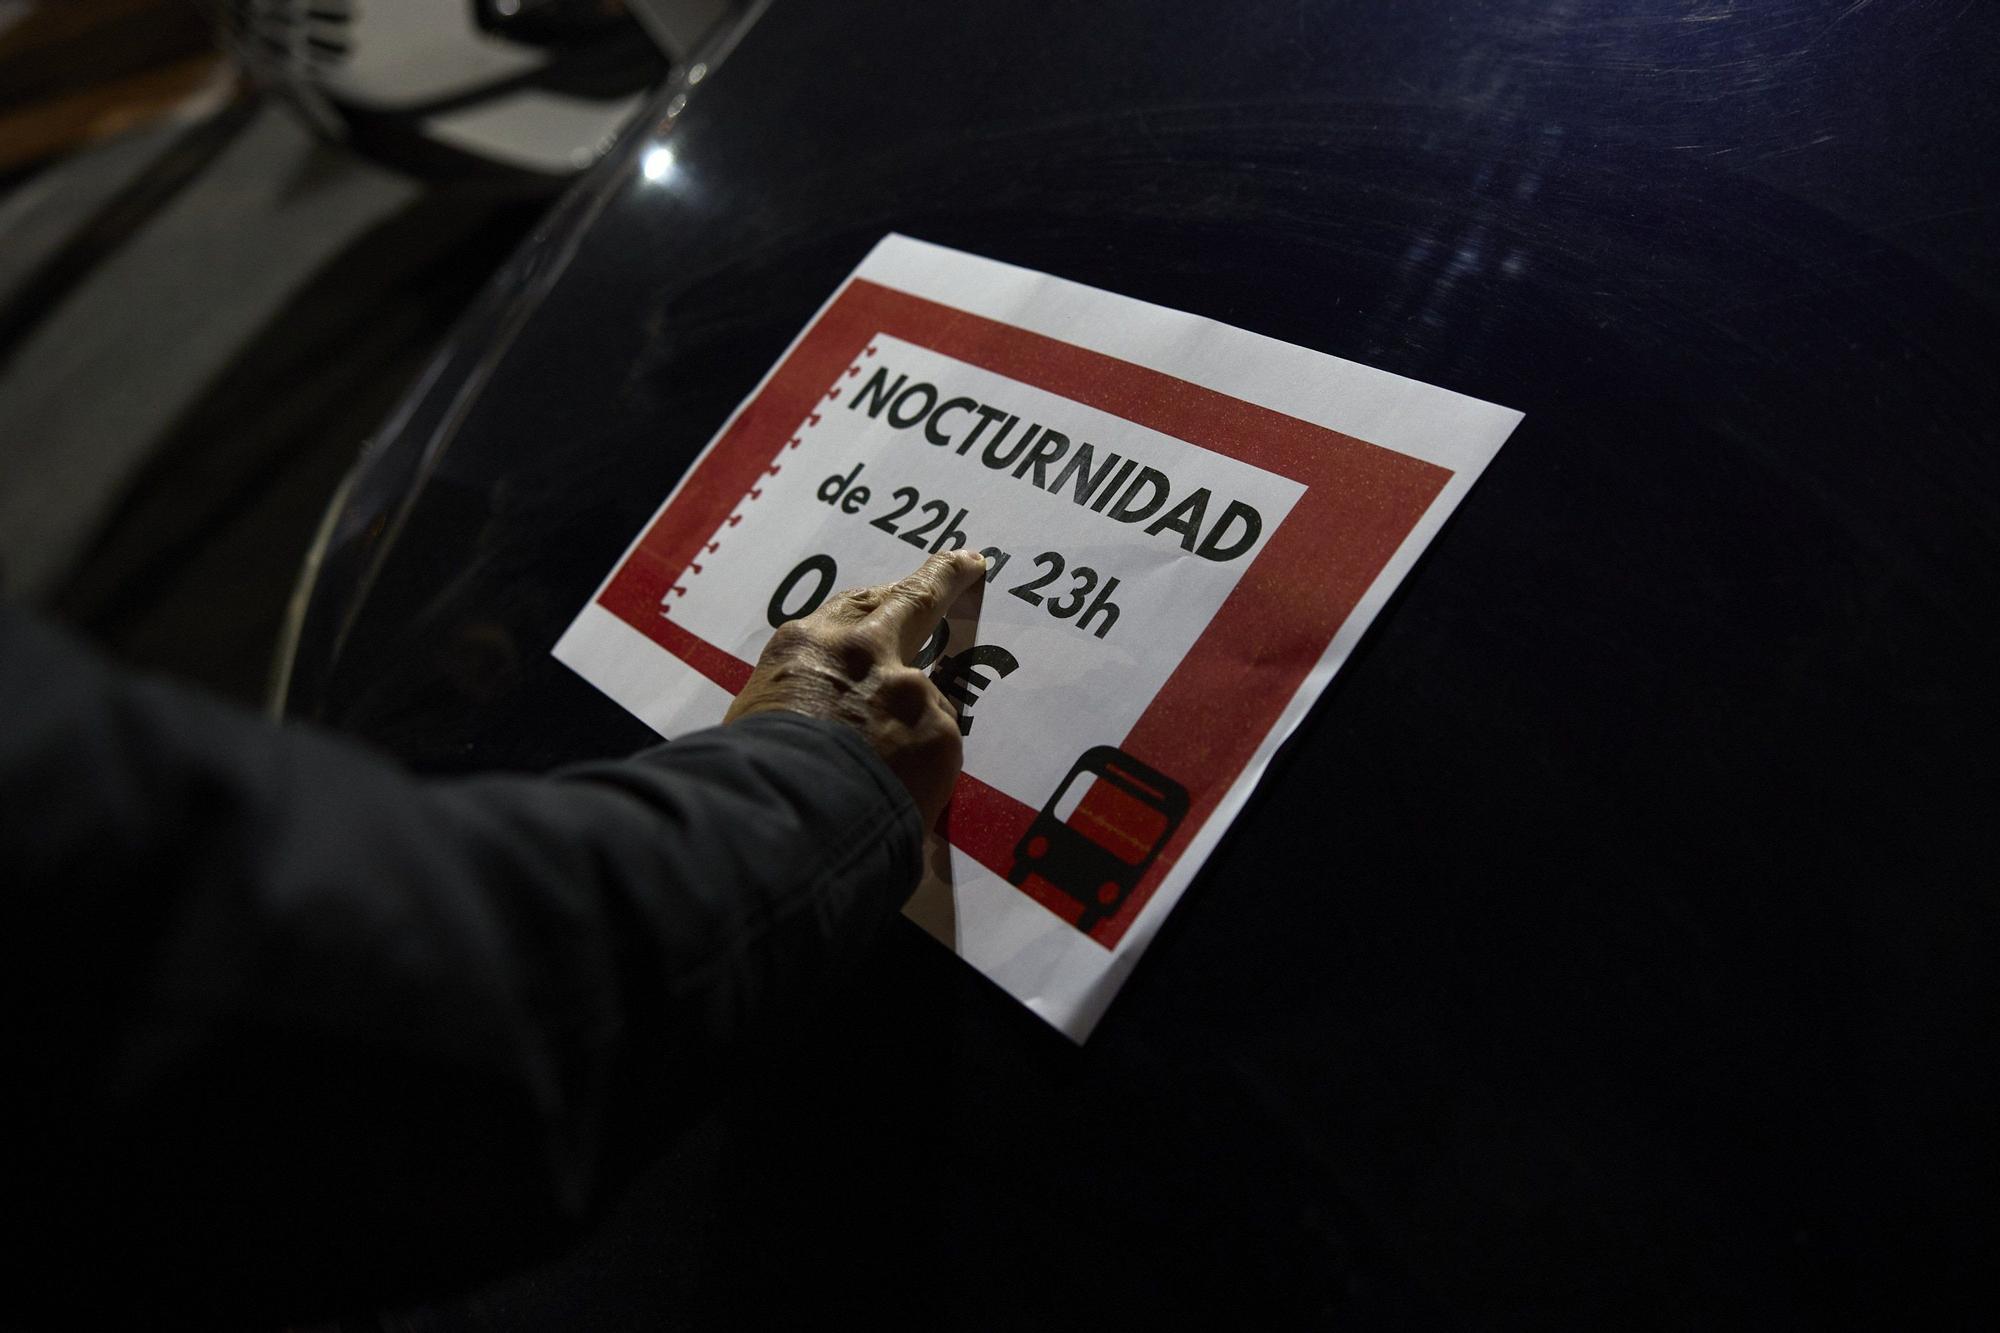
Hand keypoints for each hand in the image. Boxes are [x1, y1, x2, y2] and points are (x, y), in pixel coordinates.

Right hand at [726, 550, 986, 828]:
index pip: (851, 608)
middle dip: (944, 576)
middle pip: (914, 599)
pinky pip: (935, 752)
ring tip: (894, 767)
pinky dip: (922, 773)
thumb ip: (799, 701)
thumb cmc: (752, 773)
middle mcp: (862, 652)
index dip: (879, 601)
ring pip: (924, 700)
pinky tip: (900, 797)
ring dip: (914, 727)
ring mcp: (907, 689)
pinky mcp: (939, 732)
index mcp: (806, 646)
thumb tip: (813, 723)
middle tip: (967, 562)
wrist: (786, 816)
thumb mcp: (757, 718)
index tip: (899, 590)